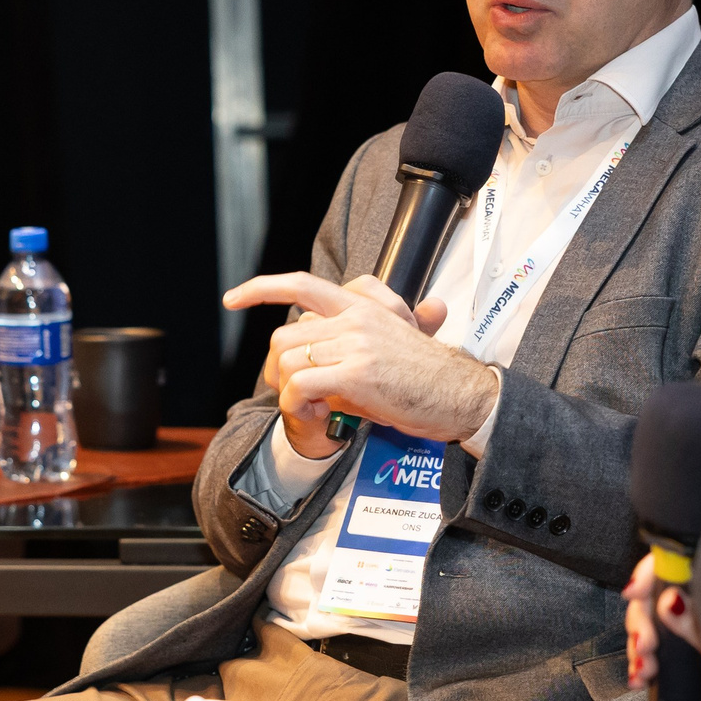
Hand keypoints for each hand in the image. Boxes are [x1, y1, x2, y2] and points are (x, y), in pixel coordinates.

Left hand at [227, 272, 498, 450]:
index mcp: (363, 305)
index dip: (262, 288)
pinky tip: (319, 415)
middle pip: (285, 335)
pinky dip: (297, 405)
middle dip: (277, 369)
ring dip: (290, 391)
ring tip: (315, 407)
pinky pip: (301, 385)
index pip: (302, 285)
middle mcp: (356, 318)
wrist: (465, 396)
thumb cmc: (432, 376)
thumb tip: (335, 341)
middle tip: (292, 392)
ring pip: (290, 361)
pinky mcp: (357, 374)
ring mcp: (356, 343)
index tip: (234, 298)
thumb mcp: (400, 339)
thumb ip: (363, 334)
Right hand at [621, 549, 700, 692]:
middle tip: (647, 645)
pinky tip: (639, 678)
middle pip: (650, 596)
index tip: (634, 593)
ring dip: (638, 648)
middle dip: (641, 622)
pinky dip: (639, 665)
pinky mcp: (675, 649)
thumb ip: (695, 622)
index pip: (670, 564)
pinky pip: (646, 650)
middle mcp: (694, 599)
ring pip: (644, 625)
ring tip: (645, 670)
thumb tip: (669, 600)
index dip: (647, 574)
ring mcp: (682, 624)